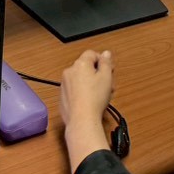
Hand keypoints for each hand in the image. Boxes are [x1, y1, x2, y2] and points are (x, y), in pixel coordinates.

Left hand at [60, 50, 114, 170]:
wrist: (82, 120)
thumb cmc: (95, 98)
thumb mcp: (106, 77)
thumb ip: (106, 63)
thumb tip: (105, 54)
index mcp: (80, 64)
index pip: (92, 54)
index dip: (102, 61)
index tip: (109, 71)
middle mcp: (69, 72)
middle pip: (86, 67)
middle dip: (98, 74)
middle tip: (108, 85)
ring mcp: (64, 85)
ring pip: (80, 79)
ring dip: (91, 84)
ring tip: (101, 97)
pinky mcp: (63, 97)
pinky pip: (74, 91)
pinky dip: (82, 93)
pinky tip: (91, 103)